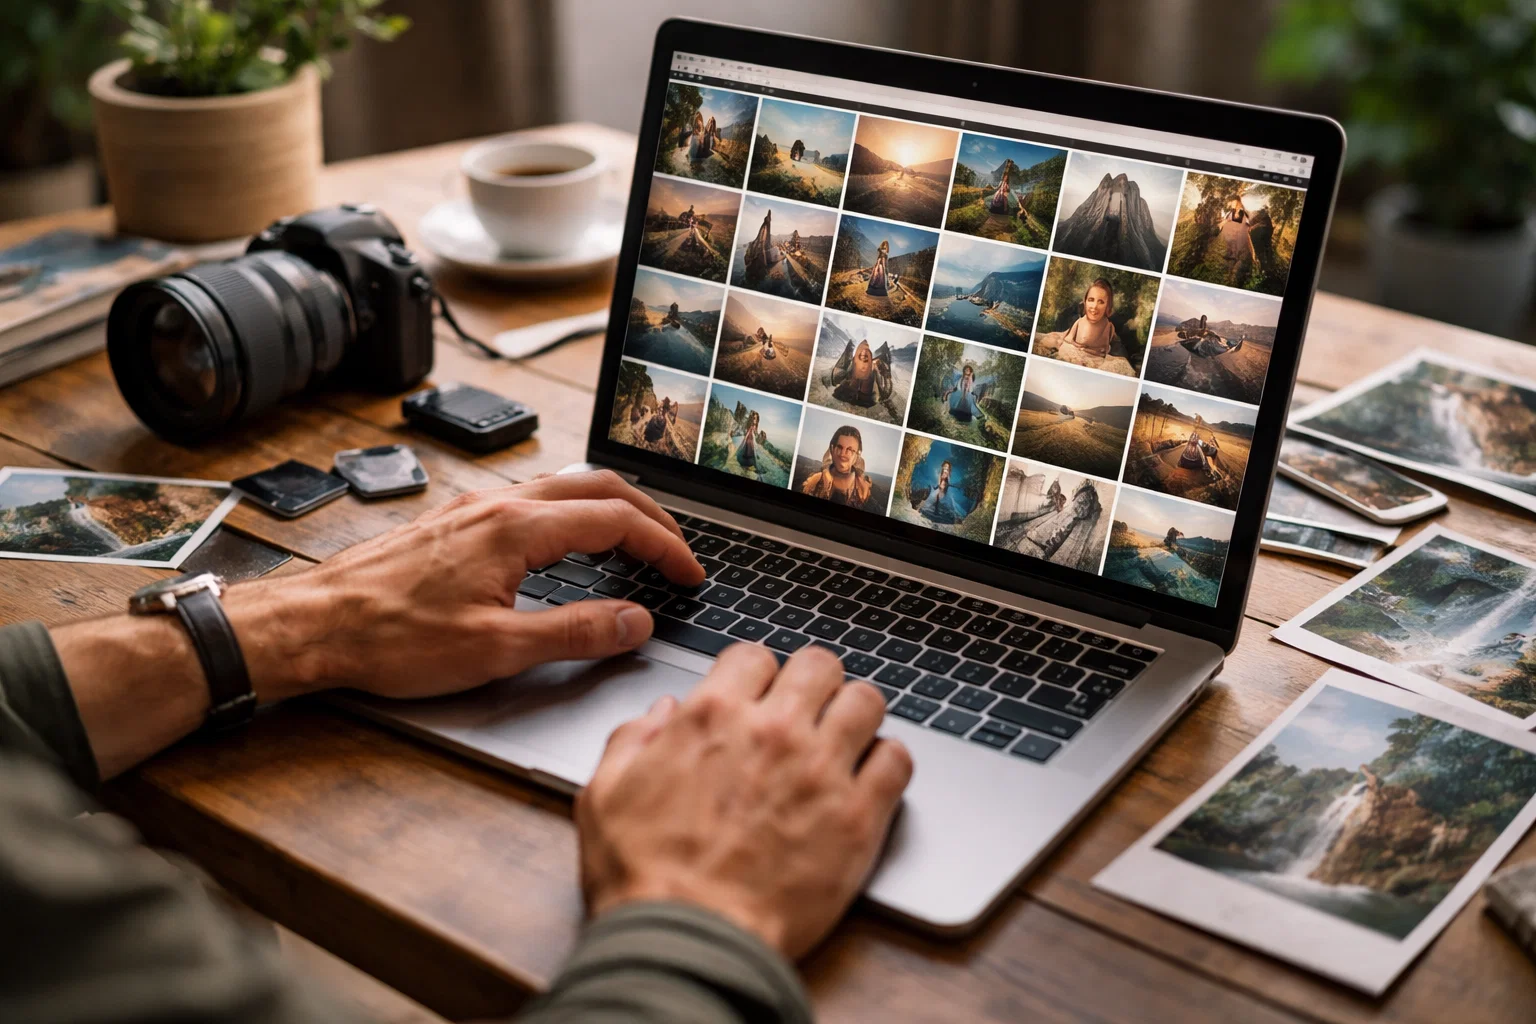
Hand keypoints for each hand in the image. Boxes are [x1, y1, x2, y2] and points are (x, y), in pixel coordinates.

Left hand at [223, 470, 703, 701]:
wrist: (314, 626)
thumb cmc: (391, 639)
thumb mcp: (497, 650)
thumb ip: (576, 633)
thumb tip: (635, 623)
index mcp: (518, 529)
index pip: (618, 520)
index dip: (666, 546)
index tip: (690, 573)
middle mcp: (498, 506)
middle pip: (598, 486)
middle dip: (649, 514)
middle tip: (677, 550)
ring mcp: (473, 510)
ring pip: (562, 486)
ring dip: (610, 508)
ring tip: (634, 542)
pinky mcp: (452, 523)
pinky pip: (530, 499)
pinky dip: (571, 513)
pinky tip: (565, 545)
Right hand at [575, 644, 913, 958]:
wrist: (689, 941)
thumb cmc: (644, 877)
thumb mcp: (605, 795)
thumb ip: (632, 740)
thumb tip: (661, 713)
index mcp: (713, 716)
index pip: (755, 655)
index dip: (756, 673)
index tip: (758, 694)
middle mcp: (774, 731)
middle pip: (820, 665)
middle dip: (813, 682)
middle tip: (807, 710)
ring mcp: (822, 771)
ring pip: (867, 701)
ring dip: (855, 714)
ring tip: (845, 738)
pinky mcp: (858, 816)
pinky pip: (897, 760)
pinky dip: (888, 761)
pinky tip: (871, 777)